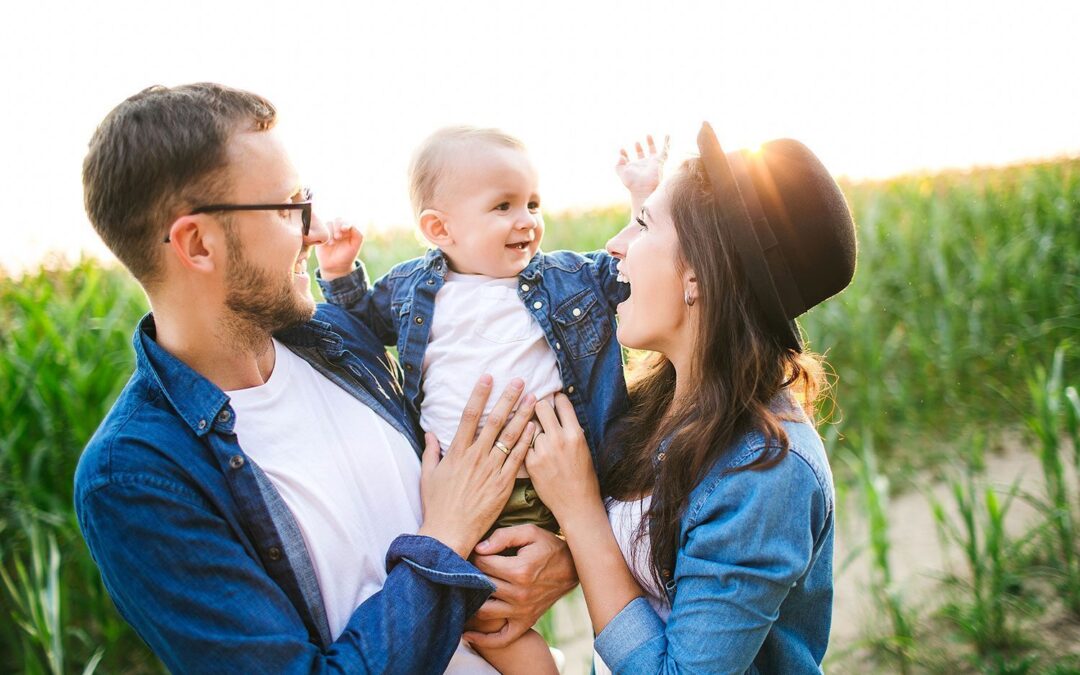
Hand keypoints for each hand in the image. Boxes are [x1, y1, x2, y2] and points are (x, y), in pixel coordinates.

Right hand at [314, 217, 363, 279]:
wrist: (335, 266)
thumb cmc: (347, 255)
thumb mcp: (355, 246)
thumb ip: (358, 234)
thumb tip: (350, 225)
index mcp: (348, 229)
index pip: (347, 221)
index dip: (345, 223)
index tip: (344, 229)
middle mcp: (339, 228)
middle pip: (337, 219)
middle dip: (337, 226)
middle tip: (338, 237)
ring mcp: (329, 231)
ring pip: (328, 224)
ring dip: (330, 232)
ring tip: (332, 244)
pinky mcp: (321, 235)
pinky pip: (320, 230)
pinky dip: (323, 235)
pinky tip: (326, 243)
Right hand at [418, 376, 536, 557]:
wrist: (449, 533)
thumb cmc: (437, 505)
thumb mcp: (428, 475)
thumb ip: (431, 451)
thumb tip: (430, 433)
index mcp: (457, 452)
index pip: (469, 415)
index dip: (479, 394)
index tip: (488, 377)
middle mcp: (476, 457)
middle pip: (495, 421)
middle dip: (508, 398)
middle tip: (520, 381)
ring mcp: (491, 470)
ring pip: (510, 436)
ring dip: (523, 415)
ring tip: (534, 399)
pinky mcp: (503, 485)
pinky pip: (518, 459)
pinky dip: (527, 442)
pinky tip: (535, 428)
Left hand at [465, 525, 577, 647]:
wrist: (573, 568)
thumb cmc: (548, 547)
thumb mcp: (529, 532)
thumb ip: (503, 536)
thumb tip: (479, 548)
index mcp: (520, 571)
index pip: (483, 565)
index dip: (474, 556)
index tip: (474, 553)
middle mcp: (520, 594)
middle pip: (481, 586)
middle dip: (469, 577)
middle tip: (465, 570)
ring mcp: (522, 611)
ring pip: (484, 612)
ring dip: (469, 604)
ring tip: (461, 594)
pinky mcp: (525, 622)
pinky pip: (501, 638)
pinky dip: (483, 640)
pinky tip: (467, 635)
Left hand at [525, 395, 602, 520]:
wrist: (576, 504)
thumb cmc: (583, 476)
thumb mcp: (583, 448)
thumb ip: (570, 429)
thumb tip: (558, 412)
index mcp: (575, 434)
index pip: (562, 403)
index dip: (556, 399)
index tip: (553, 400)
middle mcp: (559, 439)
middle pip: (541, 407)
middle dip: (538, 406)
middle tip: (538, 410)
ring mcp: (543, 451)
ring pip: (530, 426)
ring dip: (532, 428)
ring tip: (535, 435)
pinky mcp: (531, 463)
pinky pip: (523, 444)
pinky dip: (526, 444)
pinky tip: (530, 449)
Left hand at [615, 134, 668, 199]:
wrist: (644, 187)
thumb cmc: (632, 182)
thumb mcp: (621, 173)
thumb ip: (617, 165)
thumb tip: (620, 156)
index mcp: (633, 168)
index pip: (628, 159)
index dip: (624, 154)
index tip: (621, 149)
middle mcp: (643, 164)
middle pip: (641, 154)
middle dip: (638, 148)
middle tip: (636, 142)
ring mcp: (652, 162)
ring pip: (652, 150)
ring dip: (650, 143)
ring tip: (648, 135)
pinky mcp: (659, 160)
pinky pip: (665, 150)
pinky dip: (667, 142)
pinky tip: (667, 135)